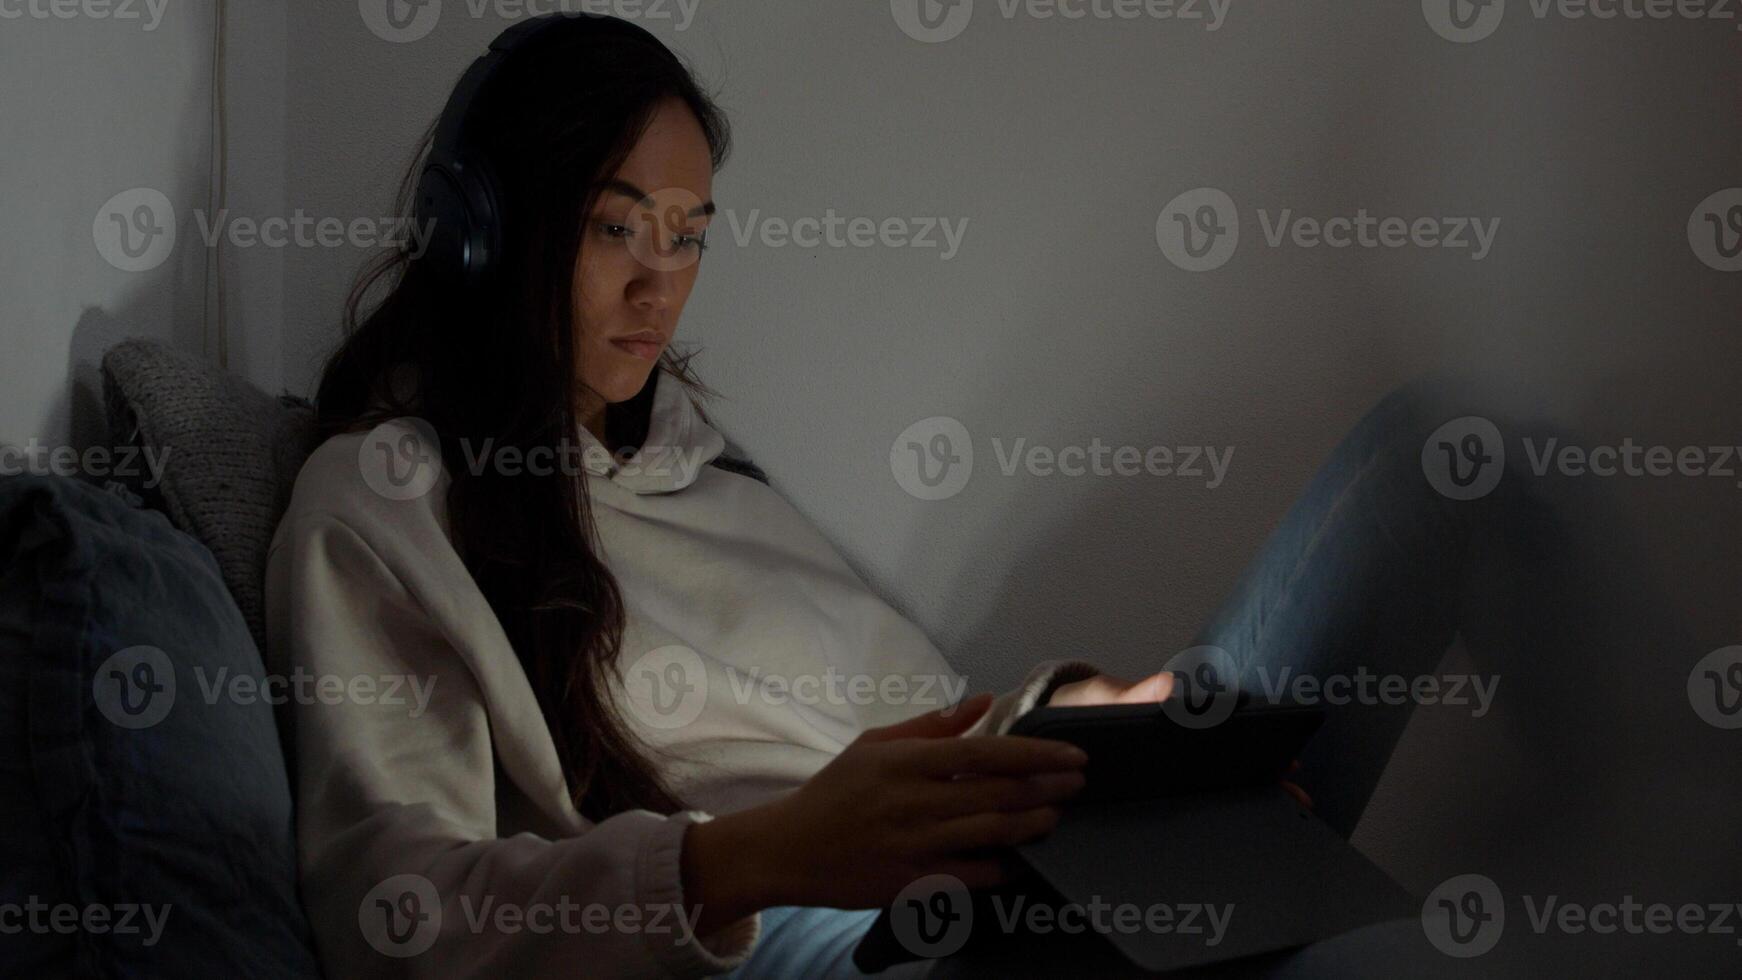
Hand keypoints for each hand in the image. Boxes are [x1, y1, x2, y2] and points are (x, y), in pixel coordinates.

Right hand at [683, 693, 1087, 929]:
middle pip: (998, 794)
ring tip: (1057, 815)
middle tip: (1078, 782)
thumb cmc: (835, 791)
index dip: (1036, 754)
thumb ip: (932, 725)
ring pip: (992, 834)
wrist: (789, 850)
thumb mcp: (874, 744)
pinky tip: (1024, 857)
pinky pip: (973, 875)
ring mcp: (915, 845)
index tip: (1072, 755)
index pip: (985, 753)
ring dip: (1034, 824)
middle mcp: (913, 802)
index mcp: (905, 762)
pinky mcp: (913, 882)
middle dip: (1047, 787)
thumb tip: (983, 701)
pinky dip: (1005, 866)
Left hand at [1046, 671, 1315, 809]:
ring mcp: (1158, 773)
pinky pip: (1180, 808)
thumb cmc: (1069, 710)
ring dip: (1244, 800)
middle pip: (1224, 762)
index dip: (1256, 744)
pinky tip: (1227, 836)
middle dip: (1263, 779)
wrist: (1032, 736)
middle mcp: (1168, 748)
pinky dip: (1206, 819)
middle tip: (1297, 800)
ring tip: (1279, 820)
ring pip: (1210, 786)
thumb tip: (1168, 684)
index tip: (1287, 759)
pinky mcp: (1141, 797)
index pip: (1220, 730)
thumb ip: (1125, 695)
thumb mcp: (1094, 700)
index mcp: (1163, 721)